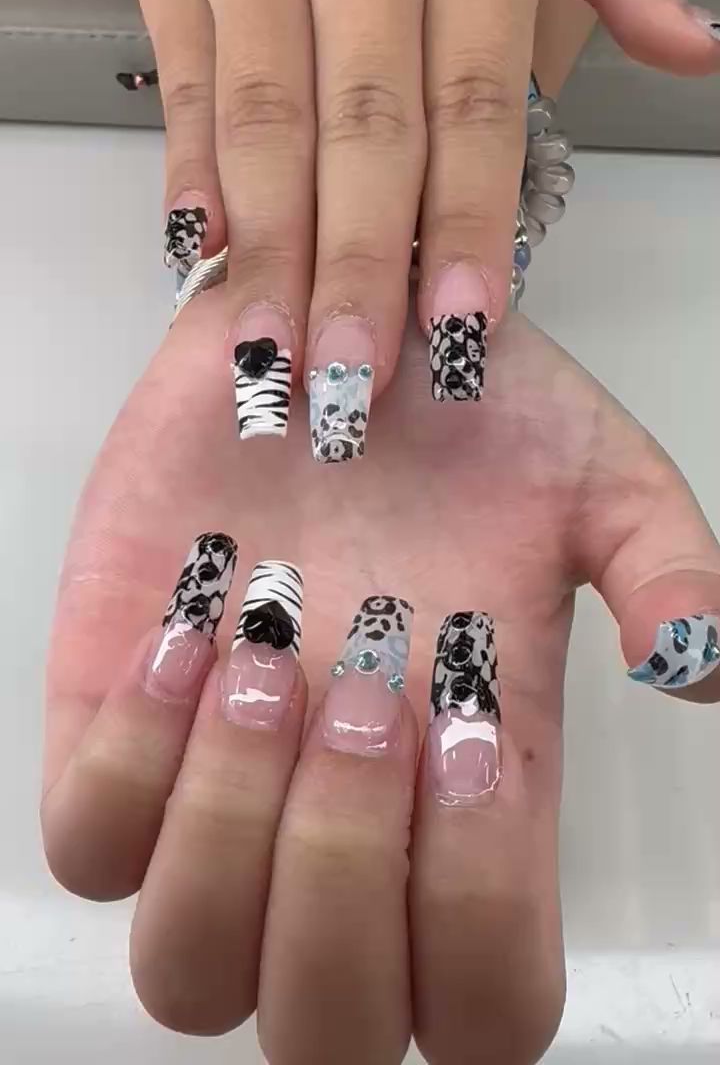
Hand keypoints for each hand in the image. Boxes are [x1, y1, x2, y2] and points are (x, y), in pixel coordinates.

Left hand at [41, 288, 719, 1062]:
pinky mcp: (112, 728)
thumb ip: (664, 566)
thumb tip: (698, 662)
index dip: (477, 913)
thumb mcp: (592, 475)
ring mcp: (217, 793)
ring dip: (232, 828)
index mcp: (472, 801)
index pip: (485, 1002)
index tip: (466, 730)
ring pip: (187, 964)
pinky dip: (131, 763)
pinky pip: (86, 843)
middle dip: (342, 870)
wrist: (323, 338)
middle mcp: (344, 828)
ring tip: (264, 661)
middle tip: (363, 689)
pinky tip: (185, 634)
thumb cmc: (462, 422)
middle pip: (326, 1022)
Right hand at [141, 0, 719, 436]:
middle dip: (359, 266)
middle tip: (354, 383)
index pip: (474, 95)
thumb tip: (700, 56)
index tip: (462, 327)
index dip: (467, 220)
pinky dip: (194, 182)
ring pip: (264, 121)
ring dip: (270, 254)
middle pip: (363, 127)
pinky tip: (205, 264)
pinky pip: (191, 88)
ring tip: (275, 358)